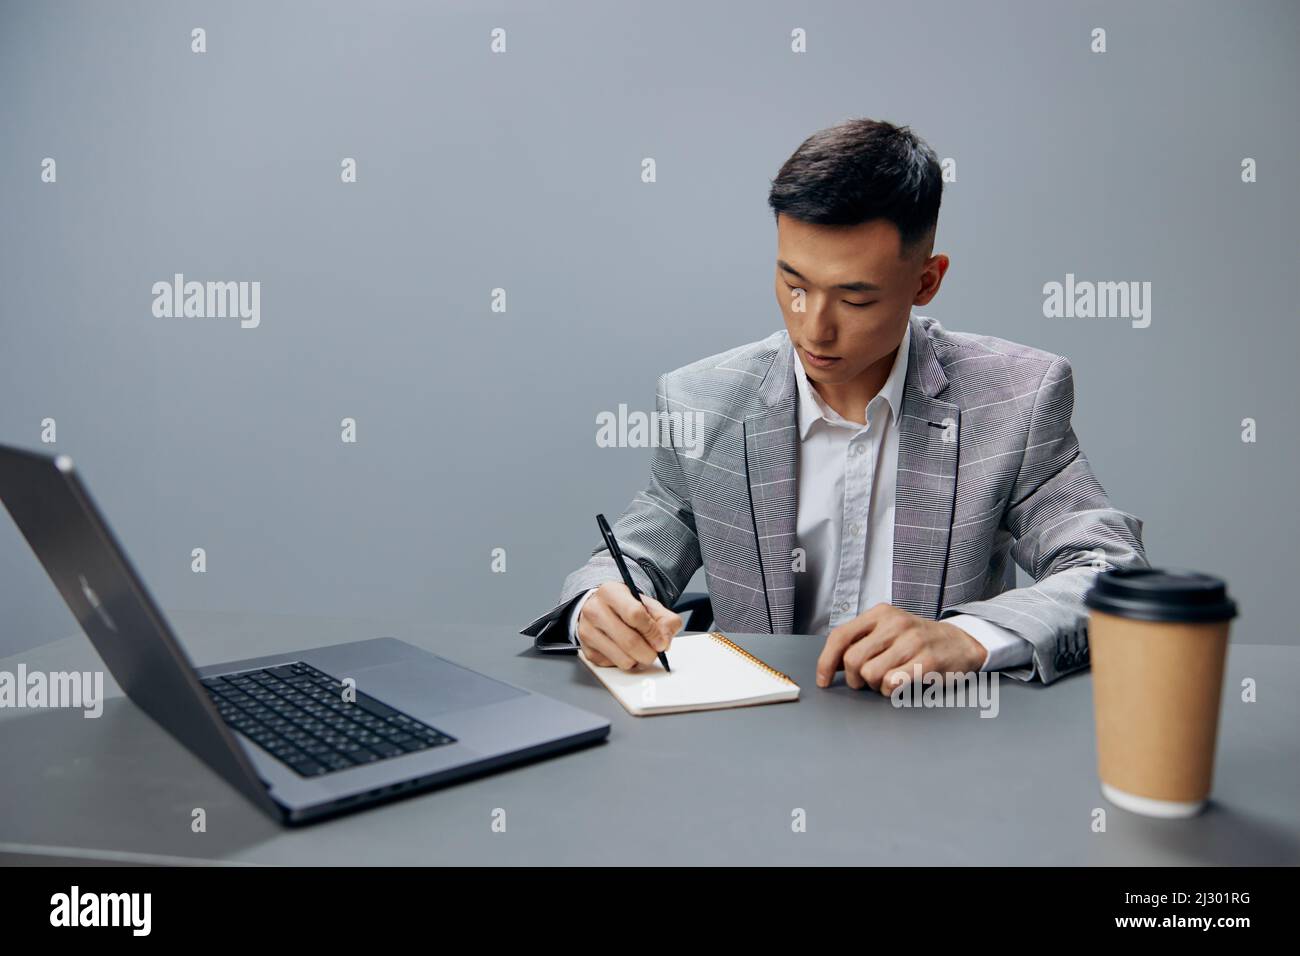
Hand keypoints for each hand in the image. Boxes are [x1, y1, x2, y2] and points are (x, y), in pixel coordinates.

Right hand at [577, 581, 682, 669]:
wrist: (601, 608)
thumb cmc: (626, 606)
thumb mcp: (648, 604)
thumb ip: (665, 620)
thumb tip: (664, 642)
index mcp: (610, 592)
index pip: (635, 614)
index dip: (652, 632)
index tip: (661, 641)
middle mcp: (594, 610)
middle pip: (629, 641)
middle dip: (649, 653)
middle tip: (655, 653)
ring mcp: (587, 631)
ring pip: (622, 659)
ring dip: (638, 660)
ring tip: (640, 650)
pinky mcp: (587, 650)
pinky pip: (614, 666)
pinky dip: (625, 662)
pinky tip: (625, 651)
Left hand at [815, 603, 987, 696]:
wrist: (961, 642)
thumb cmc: (918, 640)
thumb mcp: (888, 631)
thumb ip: (861, 643)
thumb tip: (830, 666)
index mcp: (880, 614)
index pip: (840, 636)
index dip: (826, 662)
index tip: (823, 681)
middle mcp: (895, 623)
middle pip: (853, 660)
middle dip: (855, 679)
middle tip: (867, 682)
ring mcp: (912, 641)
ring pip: (871, 674)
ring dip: (875, 686)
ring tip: (888, 681)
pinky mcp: (928, 660)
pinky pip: (892, 683)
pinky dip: (890, 691)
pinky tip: (899, 686)